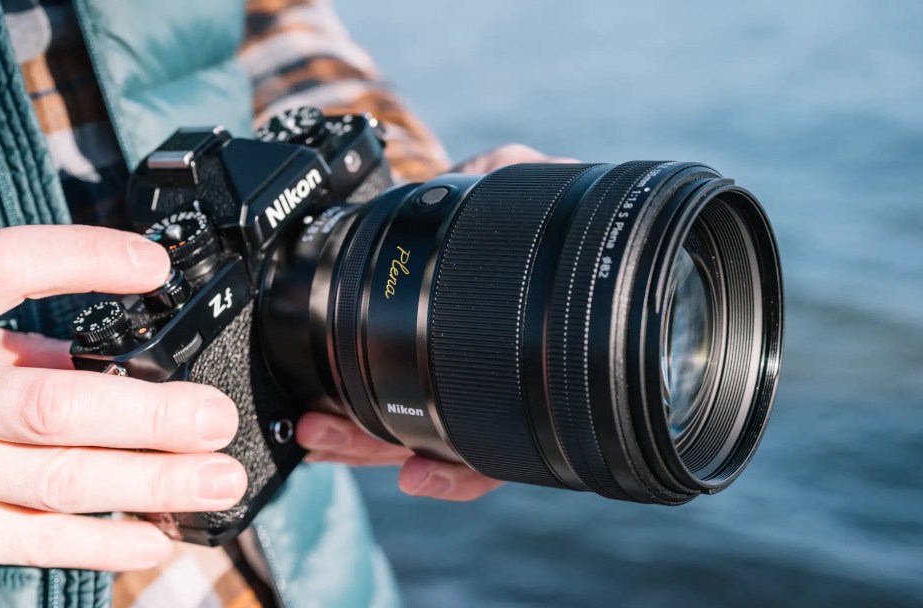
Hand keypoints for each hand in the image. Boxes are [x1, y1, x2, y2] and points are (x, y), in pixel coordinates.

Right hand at [0, 226, 246, 592]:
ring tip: (219, 481)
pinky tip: (160, 538)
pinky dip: (107, 543)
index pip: (5, 265)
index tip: (154, 267)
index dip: (84, 257)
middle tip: (217, 420)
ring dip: (155, 483)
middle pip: (55, 401)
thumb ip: (5, 342)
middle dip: (154, 416)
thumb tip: (128, 356)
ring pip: (61, 479)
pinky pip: (37, 541)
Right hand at [299, 144, 578, 501]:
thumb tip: (457, 171)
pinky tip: (421, 474)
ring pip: (428, 444)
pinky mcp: (539, 447)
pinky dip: (454, 477)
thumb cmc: (594, 259)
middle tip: (310, 424)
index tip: (316, 392)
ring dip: (372, 448)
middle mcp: (475, 381)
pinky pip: (496, 469)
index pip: (398, 359)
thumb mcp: (535, 205)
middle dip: (344, 423)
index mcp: (464, 334)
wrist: (655, 307)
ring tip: (332, 442)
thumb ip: (495, 177)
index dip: (351, 381)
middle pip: (396, 411)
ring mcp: (502, 415)